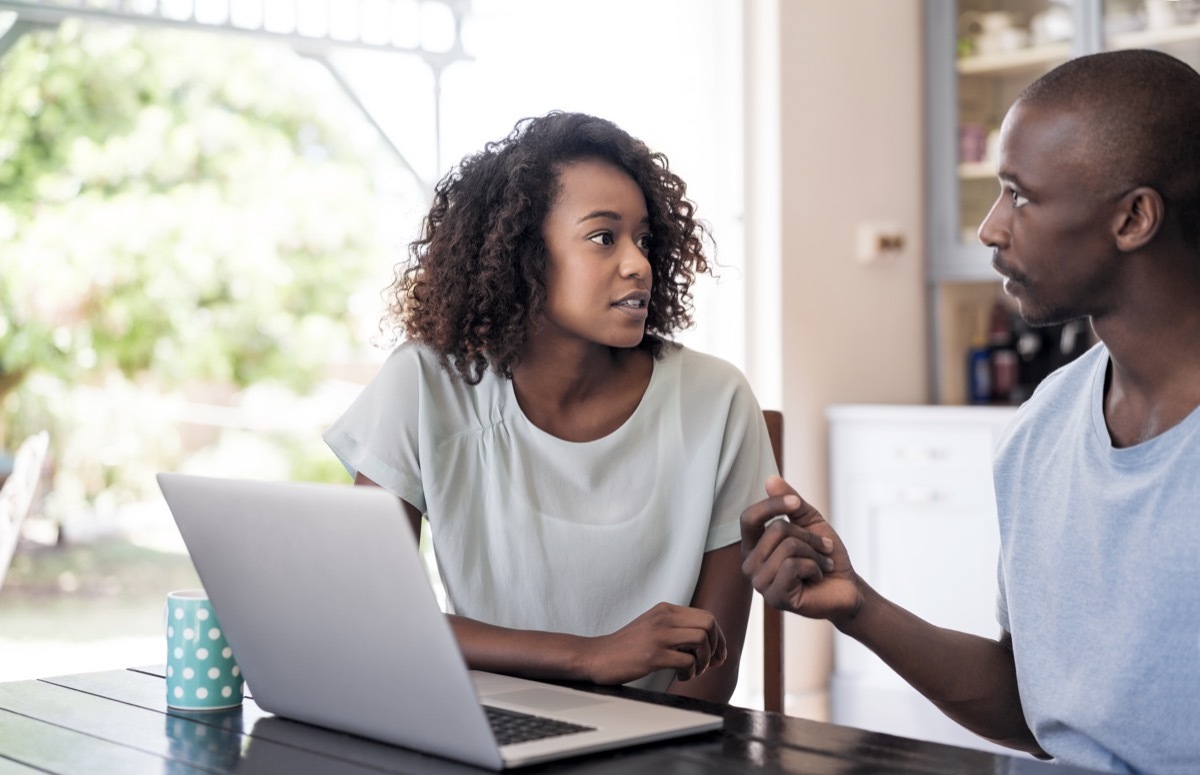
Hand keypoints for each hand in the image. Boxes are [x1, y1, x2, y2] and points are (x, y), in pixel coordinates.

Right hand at [581, 602, 726, 684]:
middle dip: (716, 647)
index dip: (718, 637)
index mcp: (665, 610)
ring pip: (701, 640)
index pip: (707, 616)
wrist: (596, 656)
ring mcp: (658, 635)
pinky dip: (691, 672)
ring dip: (704, 661)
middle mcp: (664, 618)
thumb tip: (707, 641)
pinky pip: (687, 661)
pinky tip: (680, 677)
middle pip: (709, 624)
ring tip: (693, 671)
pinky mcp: (653, 655)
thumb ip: (675, 628)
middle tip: (709, 664)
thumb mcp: (652, 626)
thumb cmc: (626, 646)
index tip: (717, 655)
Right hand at [739, 475, 860, 621]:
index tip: (796, 503)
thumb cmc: (826, 557)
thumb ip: (791, 501)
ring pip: (787, 548)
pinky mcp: (774, 598)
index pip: (749, 518)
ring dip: (814, 554)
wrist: (846, 588)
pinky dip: (814, 568)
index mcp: (754, 546)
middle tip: (822, 549)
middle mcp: (750, 564)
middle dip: (808, 536)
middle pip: (776, 530)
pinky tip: (815, 579)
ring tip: (820, 565)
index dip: (772, 505)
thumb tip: (770, 479)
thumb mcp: (811, 522)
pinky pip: (792, 567)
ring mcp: (760, 583)